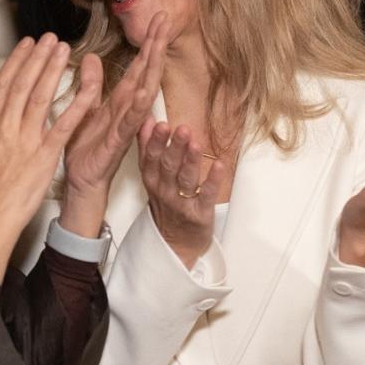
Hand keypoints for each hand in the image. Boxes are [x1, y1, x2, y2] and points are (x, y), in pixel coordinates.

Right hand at [0, 35, 97, 278]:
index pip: (3, 85)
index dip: (16, 61)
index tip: (26, 44)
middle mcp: (5, 126)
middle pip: (22, 83)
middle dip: (36, 57)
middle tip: (49, 38)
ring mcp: (25, 139)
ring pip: (40, 96)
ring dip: (53, 69)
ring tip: (63, 49)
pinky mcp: (44, 155)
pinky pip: (63, 124)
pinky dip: (76, 104)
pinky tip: (86, 89)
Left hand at [58, 14, 168, 235]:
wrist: (82, 181)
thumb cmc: (86, 148)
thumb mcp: (86, 108)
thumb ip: (91, 84)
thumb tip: (91, 58)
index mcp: (120, 100)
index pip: (138, 66)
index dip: (148, 43)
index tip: (158, 18)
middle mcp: (128, 110)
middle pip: (146, 72)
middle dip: (155, 46)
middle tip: (165, 18)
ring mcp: (126, 125)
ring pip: (144, 91)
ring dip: (152, 68)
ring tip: (160, 43)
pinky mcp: (118, 141)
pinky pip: (131, 121)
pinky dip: (139, 106)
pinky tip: (146, 90)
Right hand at [139, 119, 229, 269]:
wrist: (175, 244)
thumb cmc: (166, 205)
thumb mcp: (151, 177)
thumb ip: (147, 148)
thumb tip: (145, 120)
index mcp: (152, 180)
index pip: (150, 158)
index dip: (154, 141)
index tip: (159, 123)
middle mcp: (164, 191)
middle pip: (168, 166)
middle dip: (174, 147)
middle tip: (181, 129)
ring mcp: (182, 203)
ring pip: (185, 179)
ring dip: (190, 161)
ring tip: (195, 143)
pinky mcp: (200, 213)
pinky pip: (207, 195)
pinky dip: (213, 179)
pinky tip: (219, 164)